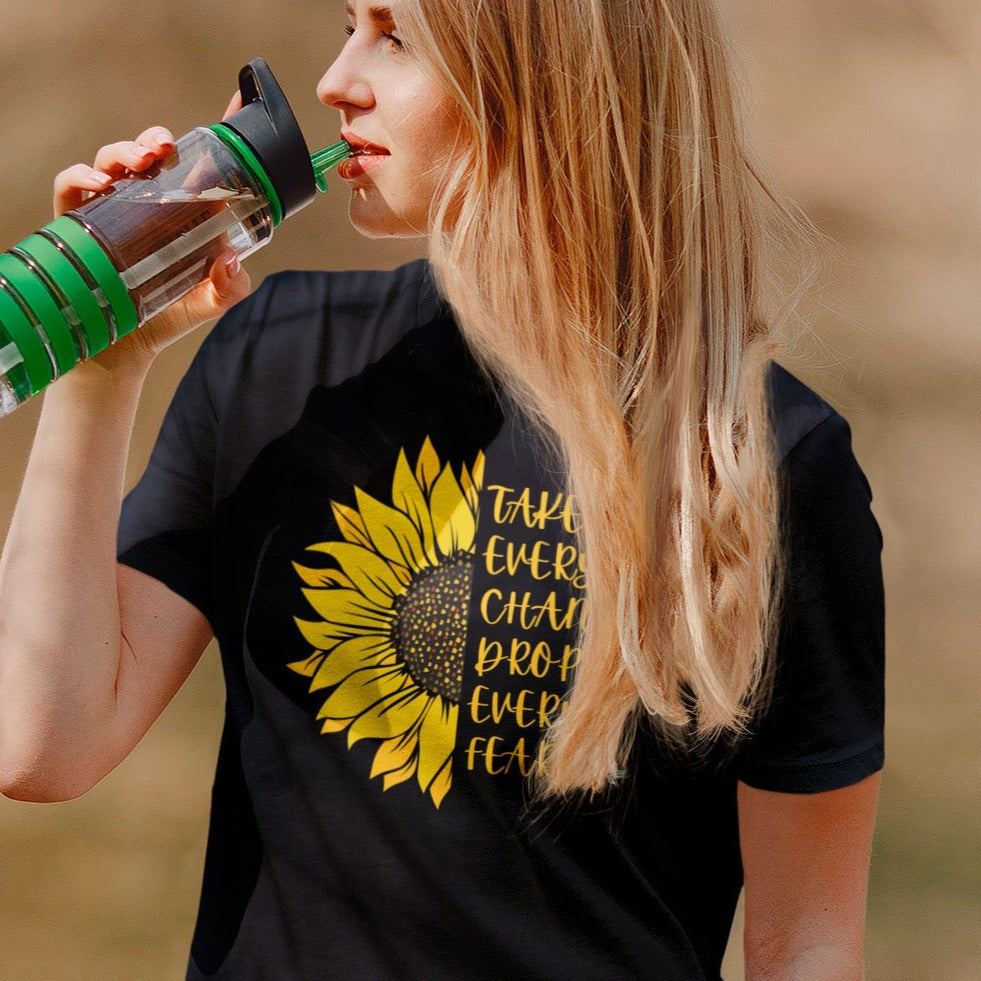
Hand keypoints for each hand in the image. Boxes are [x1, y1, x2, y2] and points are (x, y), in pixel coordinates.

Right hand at [51, 125, 251, 369]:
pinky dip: (82, 175)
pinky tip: (100, 184)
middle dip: (157, 139)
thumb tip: (229, 261)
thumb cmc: (170, 315)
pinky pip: (72, 185)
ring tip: (142, 159)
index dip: (216, 133)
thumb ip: (229, 286)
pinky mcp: (81, 222)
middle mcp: (149, 203)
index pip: (198, 164)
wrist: (125, 347)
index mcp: (185, 212)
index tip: (236, 107)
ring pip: (112, 161)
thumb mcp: (211, 302)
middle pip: (150, 153)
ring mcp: (113, 209)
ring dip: (125, 151)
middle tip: (167, 146)